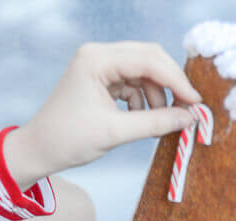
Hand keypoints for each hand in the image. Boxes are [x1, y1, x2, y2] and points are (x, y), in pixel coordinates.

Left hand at [4, 42, 200, 188]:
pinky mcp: (102, 80)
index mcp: (97, 59)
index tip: (196, 103)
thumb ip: (155, 123)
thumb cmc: (69, 140)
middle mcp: (99, 55)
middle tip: (187, 111)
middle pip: (149, 59)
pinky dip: (144, 102)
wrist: (39, 149)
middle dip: (170, 86)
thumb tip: (189, 119)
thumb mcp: (116, 133)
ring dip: (157, 98)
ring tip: (157, 125)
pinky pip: (134, 84)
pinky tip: (142, 122)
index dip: (176, 81)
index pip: (148, 60)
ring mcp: (100, 66)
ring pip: (143, 73)